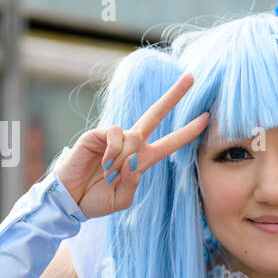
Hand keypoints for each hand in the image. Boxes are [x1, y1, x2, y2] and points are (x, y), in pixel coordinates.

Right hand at [54, 73, 208, 218]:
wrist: (70, 200)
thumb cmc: (96, 200)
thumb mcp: (121, 199)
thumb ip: (133, 183)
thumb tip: (134, 160)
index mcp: (142, 160)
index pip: (170, 142)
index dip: (188, 131)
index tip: (206, 118)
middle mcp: (132, 145)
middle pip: (155, 114)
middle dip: (173, 96)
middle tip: (191, 77)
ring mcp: (114, 138)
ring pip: (134, 137)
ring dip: (124, 160)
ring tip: (109, 174)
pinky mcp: (97, 134)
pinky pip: (115, 134)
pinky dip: (112, 151)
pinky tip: (103, 163)